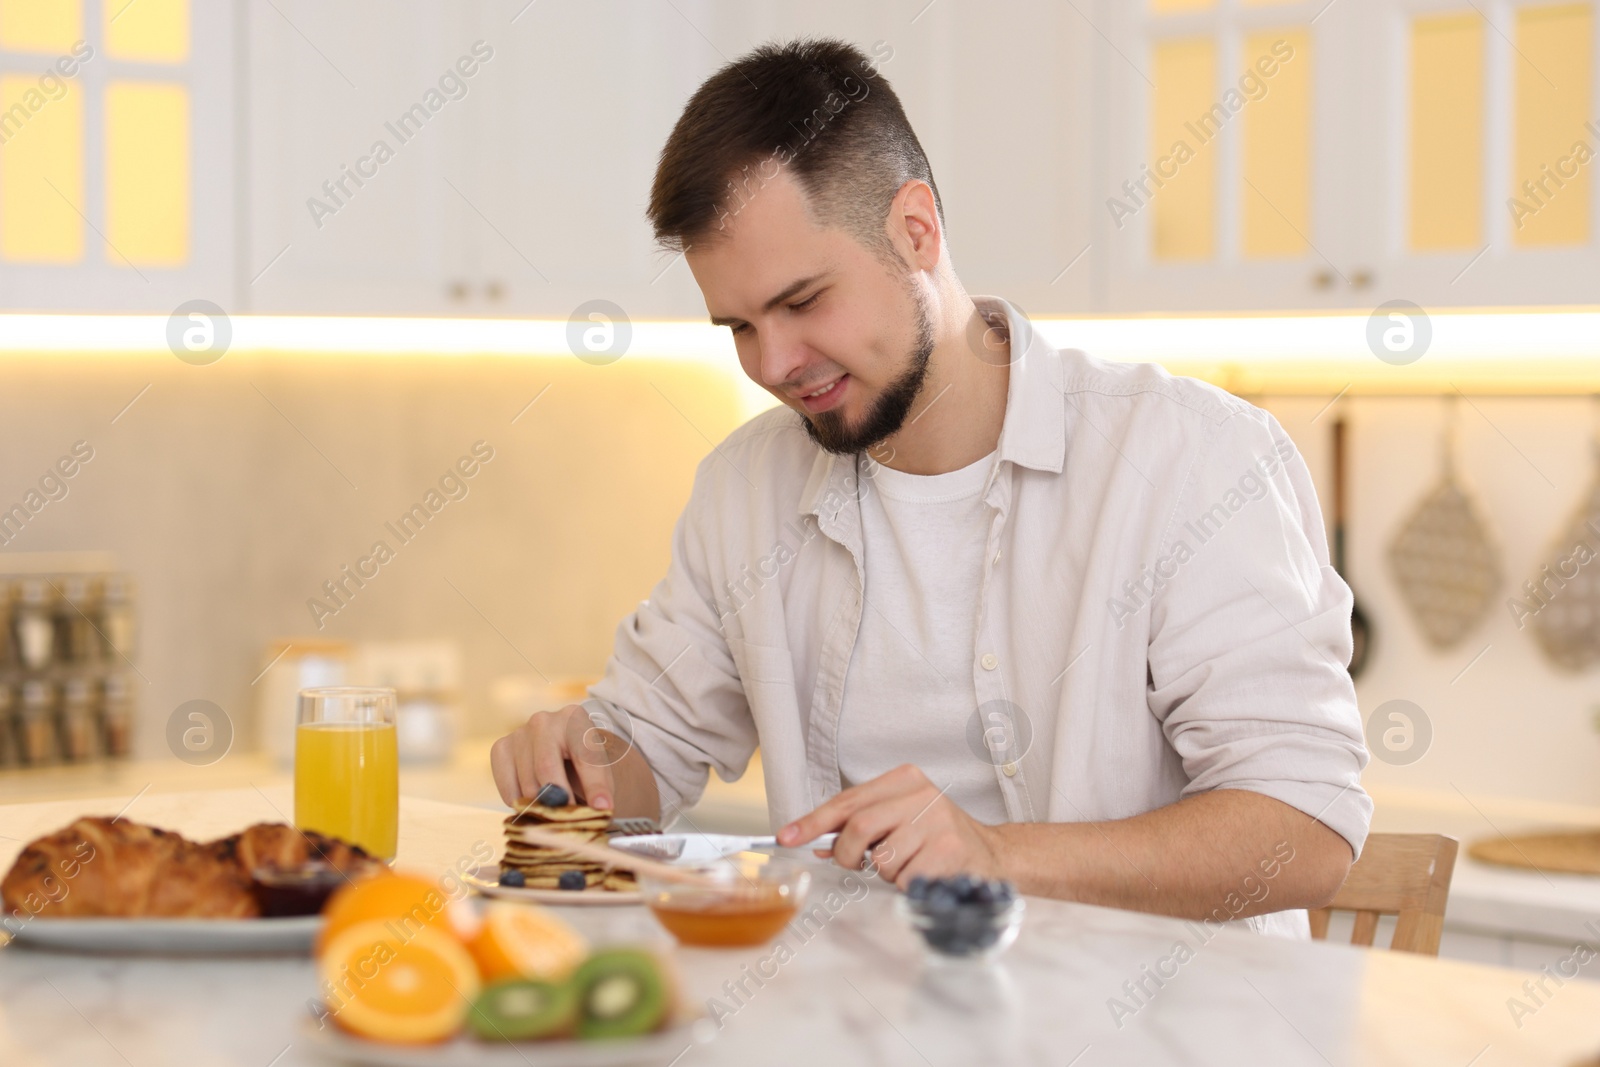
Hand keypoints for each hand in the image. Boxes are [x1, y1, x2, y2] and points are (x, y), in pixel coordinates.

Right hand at [489, 704, 615, 810]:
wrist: (558, 747)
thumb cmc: (581, 761)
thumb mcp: (598, 769)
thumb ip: (601, 787)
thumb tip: (601, 809)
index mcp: (575, 719)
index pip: (585, 756)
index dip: (594, 786)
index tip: (602, 808)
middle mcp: (543, 721)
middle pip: (546, 769)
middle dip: (559, 800)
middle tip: (568, 822)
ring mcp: (519, 733)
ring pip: (527, 783)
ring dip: (541, 806)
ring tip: (554, 815)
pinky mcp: (500, 748)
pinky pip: (508, 788)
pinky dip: (521, 804)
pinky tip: (534, 803)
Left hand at [775, 764, 1005, 887]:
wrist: (991, 854)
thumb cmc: (935, 837)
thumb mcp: (899, 819)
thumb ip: (859, 825)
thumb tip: (816, 843)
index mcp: (904, 779)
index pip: (847, 801)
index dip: (812, 822)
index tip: (786, 837)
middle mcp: (922, 794)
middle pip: (858, 827)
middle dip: (847, 854)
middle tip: (855, 864)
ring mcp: (937, 821)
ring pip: (880, 859)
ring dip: (884, 873)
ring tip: (906, 864)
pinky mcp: (949, 850)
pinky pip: (902, 879)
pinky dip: (904, 885)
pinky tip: (924, 874)